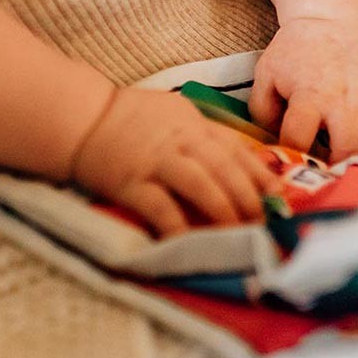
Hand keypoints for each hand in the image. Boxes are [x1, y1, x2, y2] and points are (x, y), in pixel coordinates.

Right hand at [70, 88, 280, 235]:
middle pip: (225, 168)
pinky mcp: (131, 182)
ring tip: (238, 234)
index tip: (277, 193)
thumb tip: (240, 159)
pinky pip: (160, 207)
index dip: (260, 172)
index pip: (236, 148)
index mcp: (194, 124)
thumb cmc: (128, 117)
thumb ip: (203, 133)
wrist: (80, 117)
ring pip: (201, 185)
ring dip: (224, 211)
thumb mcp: (174, 113)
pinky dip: (177, 227)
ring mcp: (156, 161)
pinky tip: (190, 243)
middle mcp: (181, 141)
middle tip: (263, 222)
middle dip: (249, 197)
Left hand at [248, 17, 357, 161]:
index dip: (293, 156)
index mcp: (309, 95)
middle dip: (339, 168)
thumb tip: (272, 144)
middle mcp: (343, 98)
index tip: (293, 168)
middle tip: (332, 181)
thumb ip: (263, 111)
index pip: (298, 136)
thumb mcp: (267, 73)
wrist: (333, 18)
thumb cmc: (297, 51)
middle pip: (347, 144)